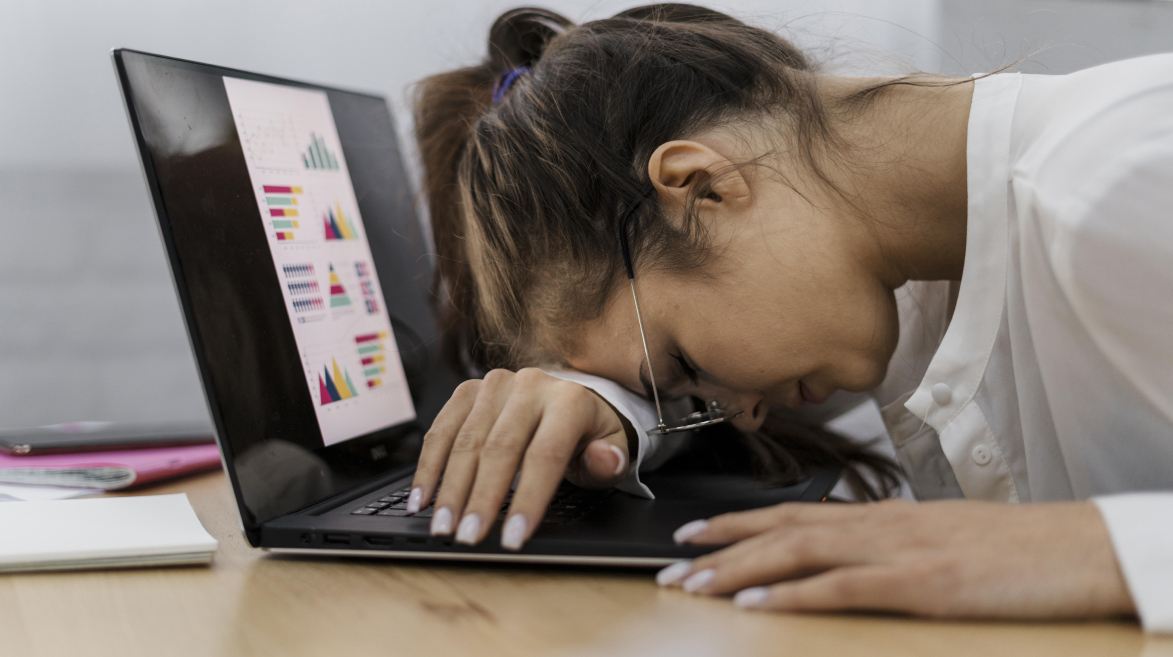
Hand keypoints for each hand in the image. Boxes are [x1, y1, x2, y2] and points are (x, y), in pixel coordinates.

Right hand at [408, 368, 630, 549]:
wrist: (570, 400)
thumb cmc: (590, 435)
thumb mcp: (612, 450)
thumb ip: (610, 460)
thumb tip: (604, 460)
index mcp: (570, 400)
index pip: (546, 454)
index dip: (529, 498)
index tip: (514, 538)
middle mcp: (531, 385)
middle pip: (500, 448)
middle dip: (481, 498)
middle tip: (468, 537)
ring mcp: (496, 385)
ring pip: (466, 440)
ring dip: (449, 488)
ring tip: (442, 526)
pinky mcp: (469, 390)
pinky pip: (442, 429)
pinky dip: (429, 466)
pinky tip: (422, 498)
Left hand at [657, 500, 1134, 620]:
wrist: (1074, 546)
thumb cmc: (1009, 547)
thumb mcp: (937, 538)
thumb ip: (887, 543)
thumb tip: (847, 553)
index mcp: (880, 517)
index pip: (792, 513)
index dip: (736, 524)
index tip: (692, 534)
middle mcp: (877, 526)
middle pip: (781, 530)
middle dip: (719, 549)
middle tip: (670, 566)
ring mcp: (896, 552)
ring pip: (798, 552)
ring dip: (739, 570)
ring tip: (694, 585)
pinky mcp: (920, 583)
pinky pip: (844, 587)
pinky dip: (796, 594)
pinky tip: (759, 604)